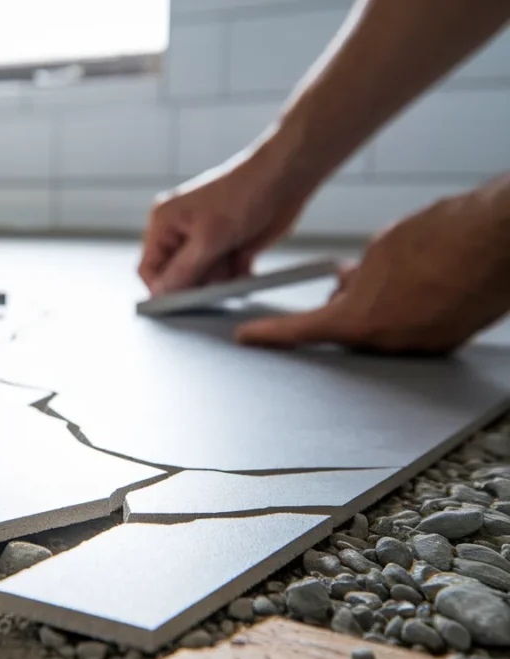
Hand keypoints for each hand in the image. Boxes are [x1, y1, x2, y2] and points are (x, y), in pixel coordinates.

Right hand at [139, 147, 307, 296]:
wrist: (284, 179)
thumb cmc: (243, 193)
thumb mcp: (207, 238)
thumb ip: (182, 271)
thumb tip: (160, 294)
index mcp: (165, 223)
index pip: (149, 268)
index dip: (162, 287)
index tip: (180, 302)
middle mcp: (181, 232)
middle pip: (177, 277)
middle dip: (197, 281)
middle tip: (216, 273)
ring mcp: (204, 241)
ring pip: (202, 280)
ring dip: (219, 280)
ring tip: (234, 260)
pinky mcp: (227, 248)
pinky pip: (224, 277)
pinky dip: (235, 277)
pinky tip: (244, 262)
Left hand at [237, 176, 509, 353]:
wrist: (503, 240)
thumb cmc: (445, 236)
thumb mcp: (380, 249)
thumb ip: (356, 275)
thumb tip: (348, 284)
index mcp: (359, 320)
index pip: (300, 331)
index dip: (270, 334)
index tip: (249, 338)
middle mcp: (387, 342)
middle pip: (346, 330)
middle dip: (344, 305)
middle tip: (357, 277)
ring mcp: (419, 346)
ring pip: (381, 329)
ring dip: (381, 305)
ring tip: (406, 270)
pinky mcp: (447, 343)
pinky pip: (413, 330)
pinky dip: (409, 311)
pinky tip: (425, 284)